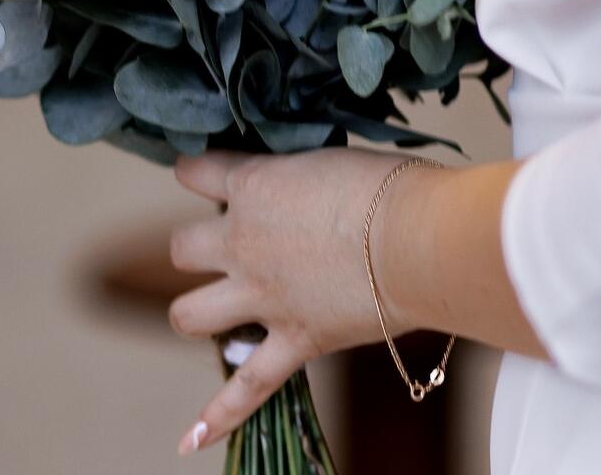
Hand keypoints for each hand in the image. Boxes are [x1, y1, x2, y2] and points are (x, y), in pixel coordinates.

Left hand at [169, 147, 409, 454]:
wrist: (418, 237)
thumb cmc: (386, 184)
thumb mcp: (326, 160)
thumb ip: (296, 175)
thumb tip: (297, 183)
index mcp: (253, 186)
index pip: (196, 172)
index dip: (196, 171)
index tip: (202, 172)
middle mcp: (242, 242)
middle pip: (182, 248)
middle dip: (199, 244)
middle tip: (231, 240)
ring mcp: (262, 297)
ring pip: (188, 314)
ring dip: (195, 310)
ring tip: (213, 305)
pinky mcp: (293, 341)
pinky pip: (247, 389)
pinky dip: (219, 415)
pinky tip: (190, 439)